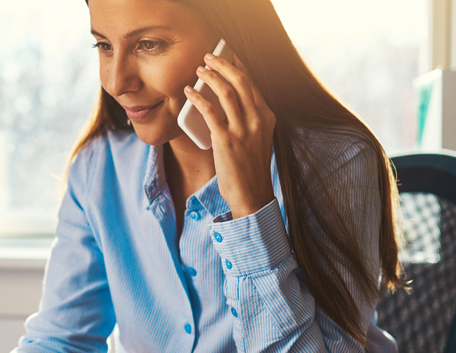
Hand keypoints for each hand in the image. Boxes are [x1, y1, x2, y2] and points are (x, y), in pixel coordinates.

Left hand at [184, 53, 276, 218]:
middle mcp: (258, 120)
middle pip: (241, 81)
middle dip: (223, 64)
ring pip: (226, 92)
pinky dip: (198, 98)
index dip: (238, 66)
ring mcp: (243, 130)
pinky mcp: (226, 140)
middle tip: (209, 56)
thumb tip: (226, 100)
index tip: (227, 54)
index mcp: (267, 117)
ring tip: (198, 69)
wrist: (252, 195)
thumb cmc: (250, 168)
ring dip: (210, 76)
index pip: (252, 83)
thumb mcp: (257, 139)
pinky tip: (189, 92)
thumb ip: (248, 119)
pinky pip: (210, 111)